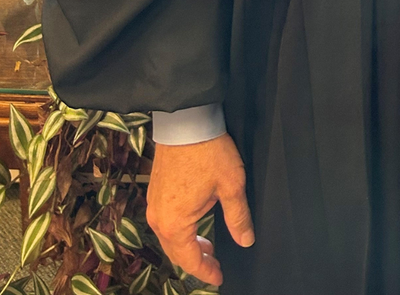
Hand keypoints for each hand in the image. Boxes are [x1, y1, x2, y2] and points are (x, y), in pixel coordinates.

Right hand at [143, 133, 254, 285]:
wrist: (186, 121)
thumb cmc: (208, 152)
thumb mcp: (231, 187)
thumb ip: (238, 218)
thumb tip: (245, 240)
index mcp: (174, 223)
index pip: (189, 260)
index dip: (206, 272)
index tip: (219, 277)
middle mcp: (158, 218)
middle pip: (175, 252)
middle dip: (196, 261)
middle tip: (216, 264)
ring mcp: (154, 204)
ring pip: (168, 237)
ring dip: (187, 245)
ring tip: (208, 246)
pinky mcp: (154, 191)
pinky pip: (164, 222)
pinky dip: (179, 230)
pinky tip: (195, 225)